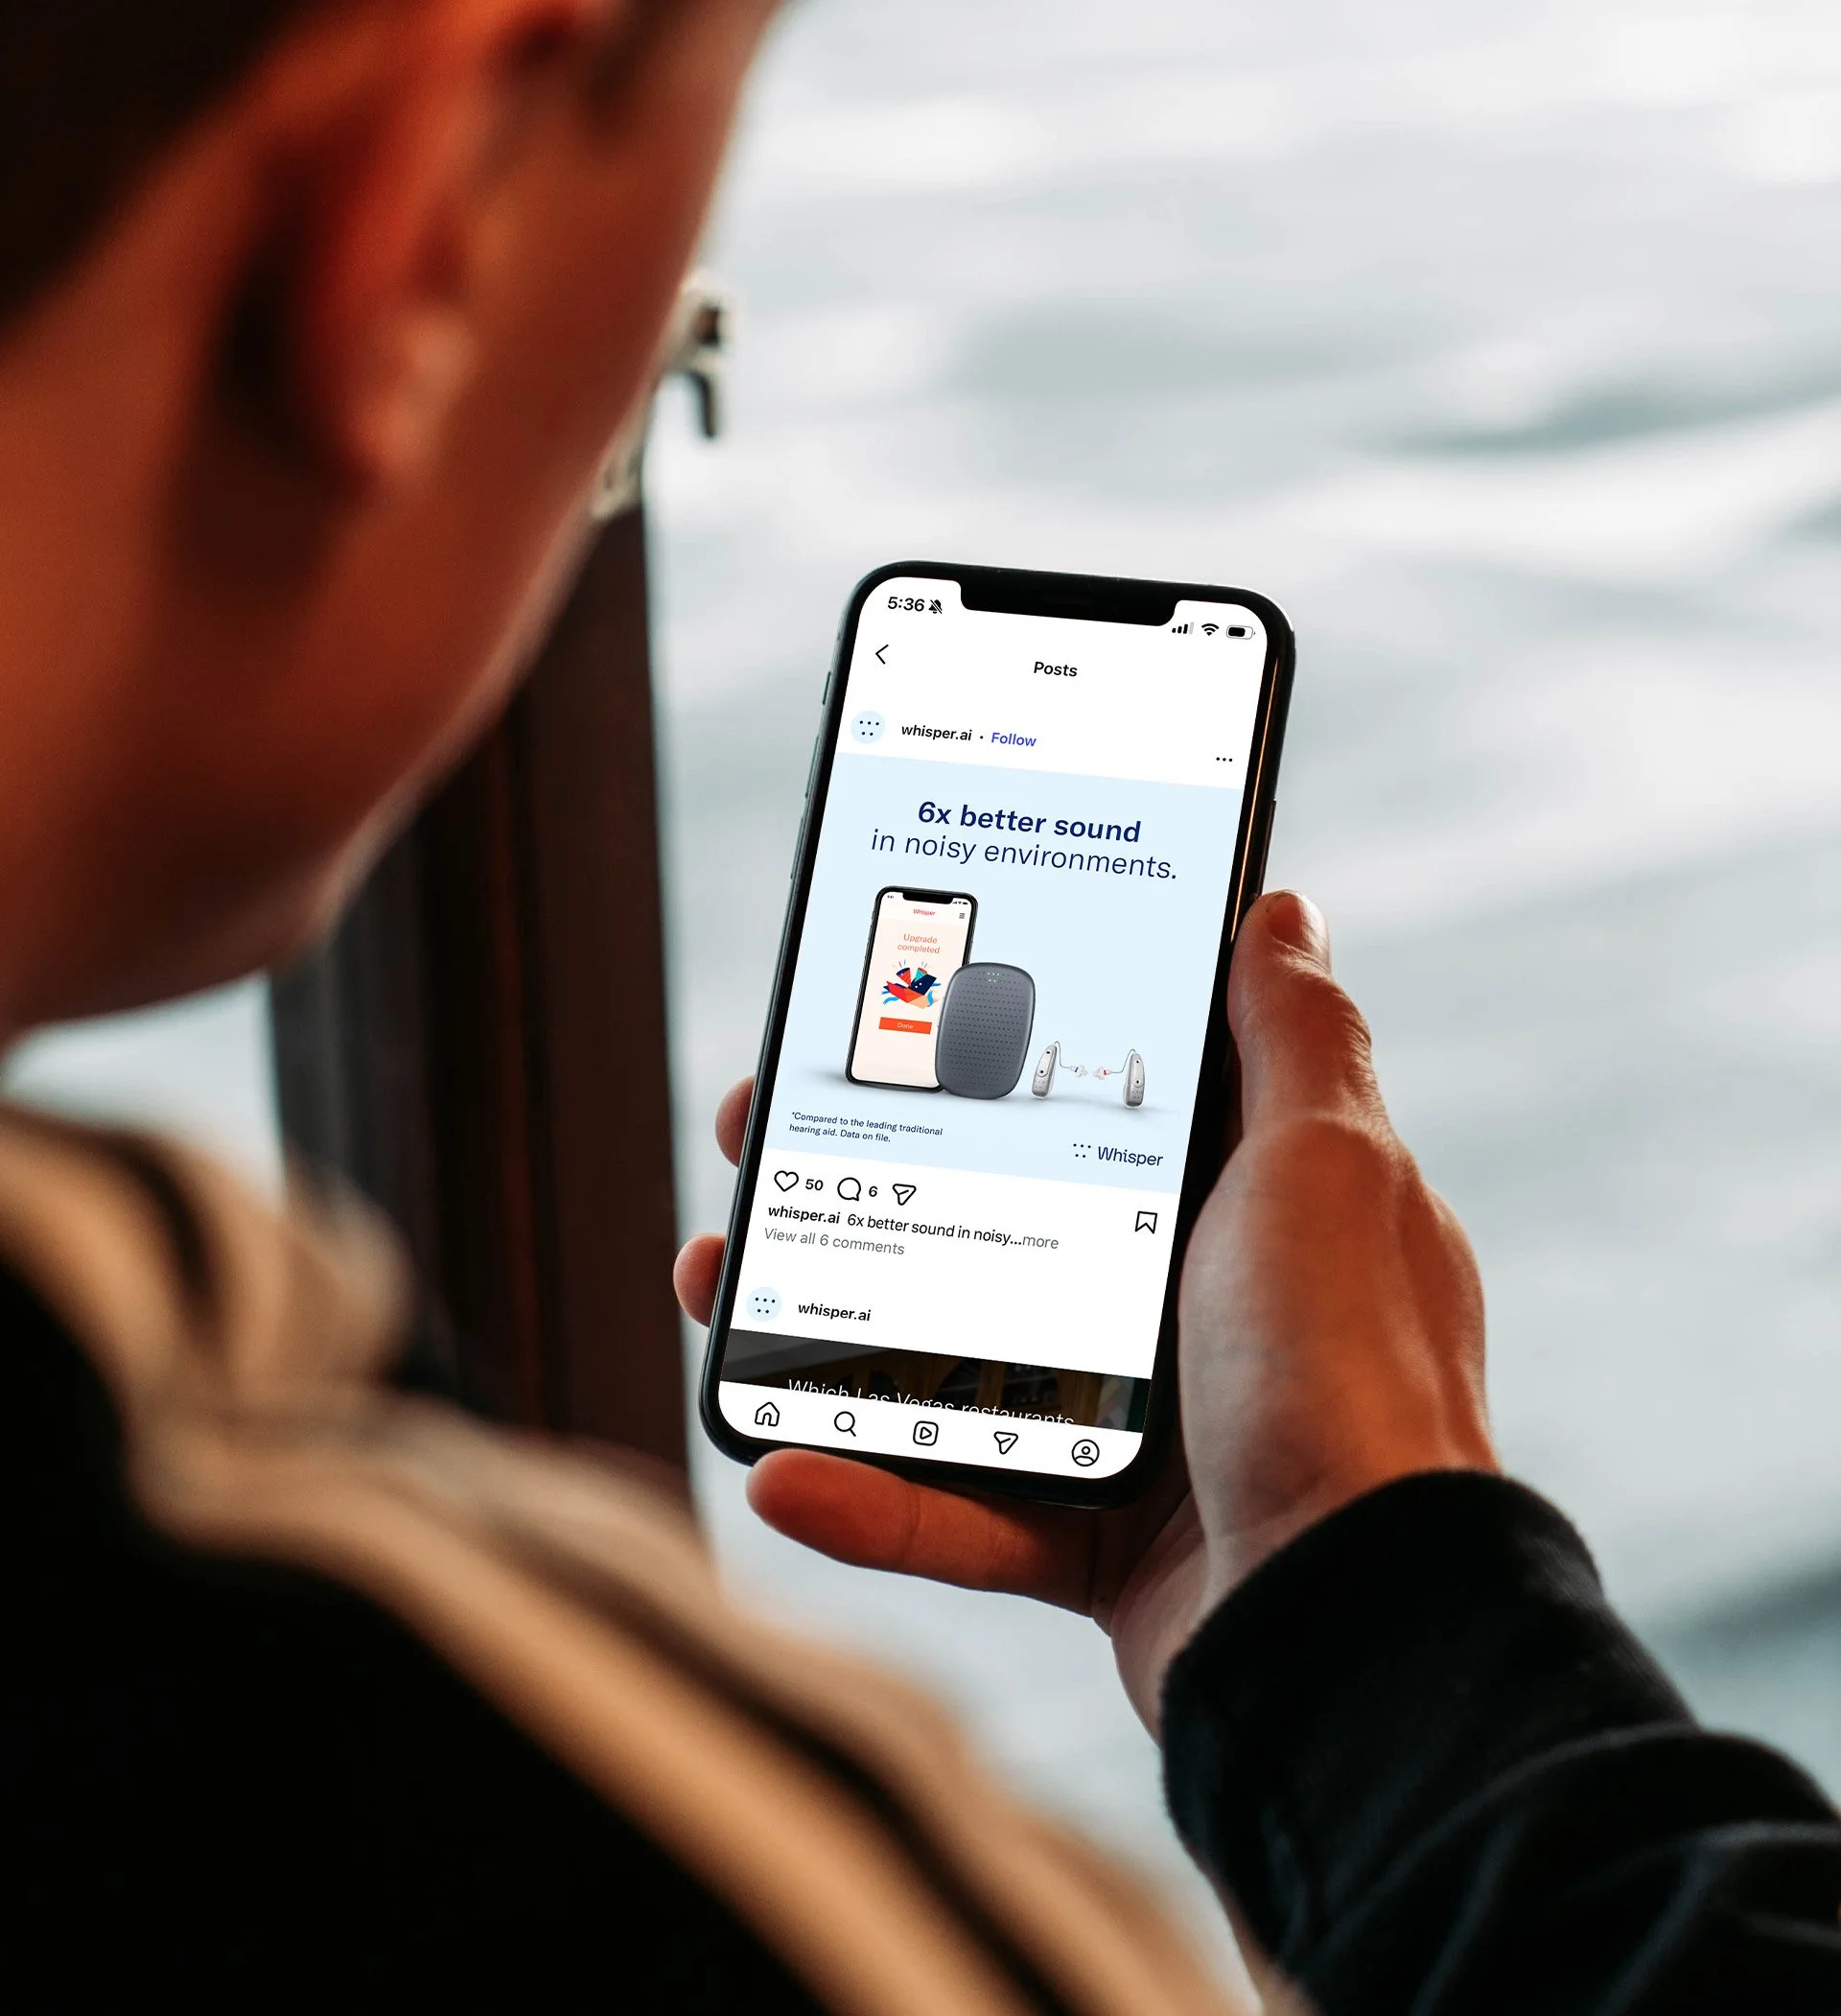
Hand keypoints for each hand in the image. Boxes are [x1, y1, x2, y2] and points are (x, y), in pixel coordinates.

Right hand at [675, 893, 1495, 1732]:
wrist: (1360, 1619)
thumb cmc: (1356, 1372)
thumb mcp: (1328, 1164)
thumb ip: (1294, 1037)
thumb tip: (1281, 911)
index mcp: (1244, 1203)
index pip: (1091, 1100)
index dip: (981, 1054)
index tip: (884, 1018)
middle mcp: (1196, 1304)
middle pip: (995, 1218)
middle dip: (866, 1175)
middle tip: (760, 1133)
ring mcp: (1147, 1424)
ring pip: (952, 1358)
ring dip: (824, 1328)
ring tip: (718, 1281)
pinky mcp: (1101, 1540)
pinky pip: (964, 1514)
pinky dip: (871, 1499)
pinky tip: (782, 1472)